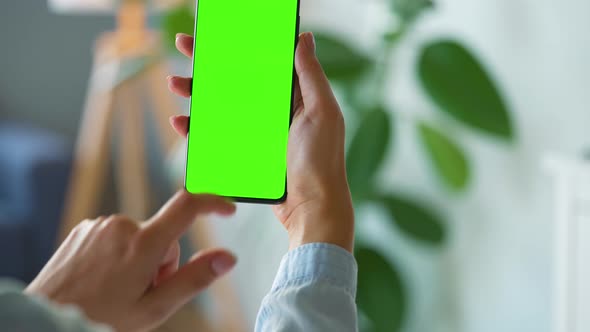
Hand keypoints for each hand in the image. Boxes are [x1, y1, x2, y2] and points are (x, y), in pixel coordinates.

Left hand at [26, 191, 236, 331]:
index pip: (187, 206)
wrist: (46, 320)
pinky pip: (117, 237)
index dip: (213, 203)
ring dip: (139, 259)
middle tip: (142, 291)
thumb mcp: (154, 308)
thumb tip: (228, 258)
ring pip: (140, 238)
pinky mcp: (85, 229)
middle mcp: (121, 226)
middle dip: (162, 261)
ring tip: (118, 288)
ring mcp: (100, 226)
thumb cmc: (101, 319)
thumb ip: (194, 279)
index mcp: (143, 244)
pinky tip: (102, 279)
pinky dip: (118, 255)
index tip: (228, 210)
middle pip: (163, 235)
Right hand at [169, 32, 353, 251]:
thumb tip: (304, 38)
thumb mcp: (321, 112)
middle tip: (183, 46)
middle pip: (234, 80)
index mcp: (291, 96)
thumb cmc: (321, 160)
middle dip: (208, 63)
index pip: (260, 62)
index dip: (237, 46)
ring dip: (196, 93)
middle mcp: (271, 110)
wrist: (311, 207)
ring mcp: (256, 133)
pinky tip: (181, 122)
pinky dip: (196, 128)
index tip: (216, 33)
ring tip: (176, 84)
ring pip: (220, 106)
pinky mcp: (244, 153)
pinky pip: (215, 136)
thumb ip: (310, 75)